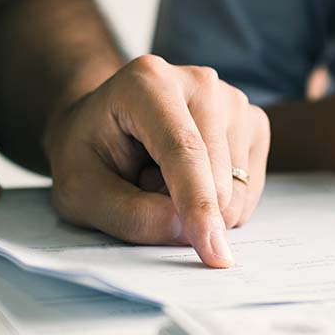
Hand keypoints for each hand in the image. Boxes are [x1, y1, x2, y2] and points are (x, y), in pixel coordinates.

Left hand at [43, 55, 269, 268]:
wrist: (103, 126)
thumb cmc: (88, 155)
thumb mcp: (81, 192)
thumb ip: (129, 215)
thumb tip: (187, 231)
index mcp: (148, 82)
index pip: (183, 150)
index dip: (198, 204)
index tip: (213, 253)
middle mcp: (199, 82)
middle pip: (217, 173)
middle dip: (185, 209)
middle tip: (141, 186)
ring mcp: (232, 100)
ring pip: (238, 187)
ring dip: (201, 205)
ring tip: (162, 178)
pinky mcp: (253, 123)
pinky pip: (249, 190)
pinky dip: (220, 203)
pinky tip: (191, 179)